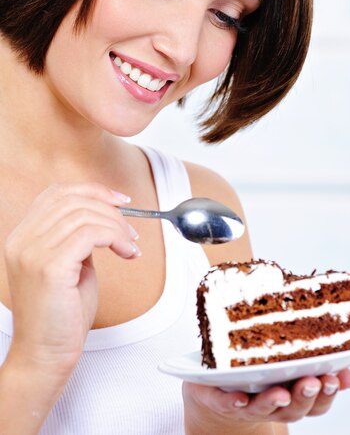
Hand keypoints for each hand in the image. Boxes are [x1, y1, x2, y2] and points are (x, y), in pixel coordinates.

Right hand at [4, 182, 138, 378]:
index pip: (56, 193)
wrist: (45, 356)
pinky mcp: (49, 267)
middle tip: (131, 231)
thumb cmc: (60, 316)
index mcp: (22, 236)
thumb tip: (104, 217)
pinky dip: (115, 237)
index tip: (120, 201)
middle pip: (72, 199)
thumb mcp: (69, 265)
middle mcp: (22, 240)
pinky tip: (127, 253)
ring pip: (85, 214)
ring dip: (117, 226)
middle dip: (110, 209)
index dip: (92, 190)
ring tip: (130, 245)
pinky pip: (90, 233)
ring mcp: (32, 252)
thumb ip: (77, 239)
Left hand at [183, 369, 349, 430]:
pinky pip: (227, 404)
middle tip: (316, 380)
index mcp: (294, 395)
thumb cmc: (260, 371)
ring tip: (283, 393)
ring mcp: (248, 404)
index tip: (340, 375)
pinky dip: (234, 402)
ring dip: (274, 402)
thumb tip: (349, 362)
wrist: (217, 387)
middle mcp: (275, 405)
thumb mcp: (291, 364)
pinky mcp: (221, 399)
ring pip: (264, 408)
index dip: (331, 390)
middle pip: (296, 408)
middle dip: (307, 395)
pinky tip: (240, 396)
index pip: (319, 400)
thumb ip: (318, 362)